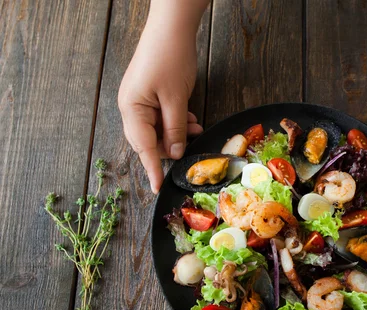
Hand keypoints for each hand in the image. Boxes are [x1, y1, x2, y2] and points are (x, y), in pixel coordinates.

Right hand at [118, 5, 203, 193]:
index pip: (142, 147)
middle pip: (149, 140)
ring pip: (158, 129)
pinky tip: (191, 119)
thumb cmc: (170, 58)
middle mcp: (132, 106)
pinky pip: (162, 116)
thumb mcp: (176, 99)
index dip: (152, 169)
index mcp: (131, 109)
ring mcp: (140, 99)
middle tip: (189, 152)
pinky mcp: (151, 93)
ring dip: (177, 133)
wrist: (172, 26)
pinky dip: (177, 121)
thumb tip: (174, 153)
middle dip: (170, 147)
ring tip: (196, 130)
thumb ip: (175, 129)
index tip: (157, 188)